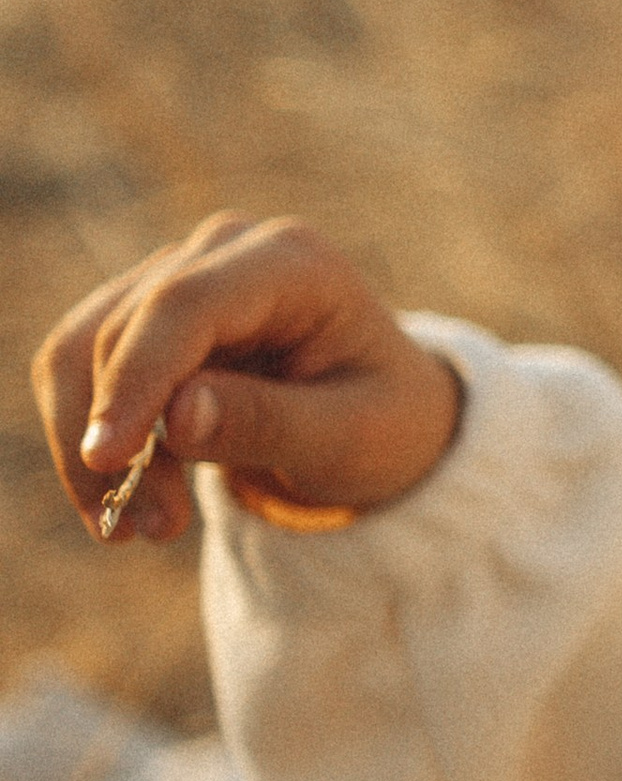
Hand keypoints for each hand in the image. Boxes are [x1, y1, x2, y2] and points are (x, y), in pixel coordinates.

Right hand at [31, 213, 463, 541]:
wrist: (384, 412)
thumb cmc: (382, 420)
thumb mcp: (349, 436)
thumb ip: (269, 423)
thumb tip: (177, 417)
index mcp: (292, 263)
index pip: (185, 305)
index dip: (136, 379)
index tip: (106, 459)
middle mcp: (225, 251)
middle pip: (121, 330)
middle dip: (117, 438)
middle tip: (152, 530)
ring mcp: (178, 274)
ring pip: (81, 350)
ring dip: (93, 446)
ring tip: (142, 526)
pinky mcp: (145, 315)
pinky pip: (80, 370)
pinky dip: (89, 439)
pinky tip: (131, 500)